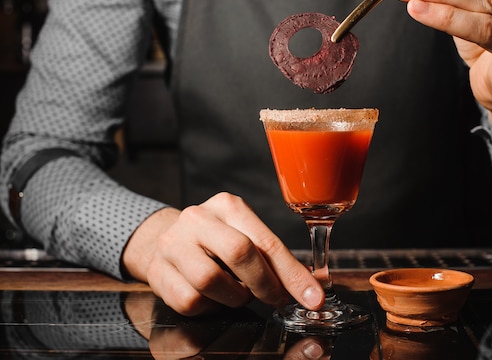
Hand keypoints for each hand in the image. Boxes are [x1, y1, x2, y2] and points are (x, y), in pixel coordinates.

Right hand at [122, 192, 323, 315]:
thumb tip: (307, 286)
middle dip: (265, 285)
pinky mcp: (157, 271)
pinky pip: (190, 300)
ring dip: (233, 297)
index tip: (312, 297)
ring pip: (211, 281)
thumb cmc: (214, 242)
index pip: (266, 242)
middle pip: (240, 253)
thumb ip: (271, 257)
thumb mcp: (244, 236)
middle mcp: (198, 218)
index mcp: (228, 206)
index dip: (292, 274)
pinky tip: (212, 297)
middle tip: (276, 299)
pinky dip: (208, 307)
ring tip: (236, 292)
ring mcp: (173, 244)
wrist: (161, 240)